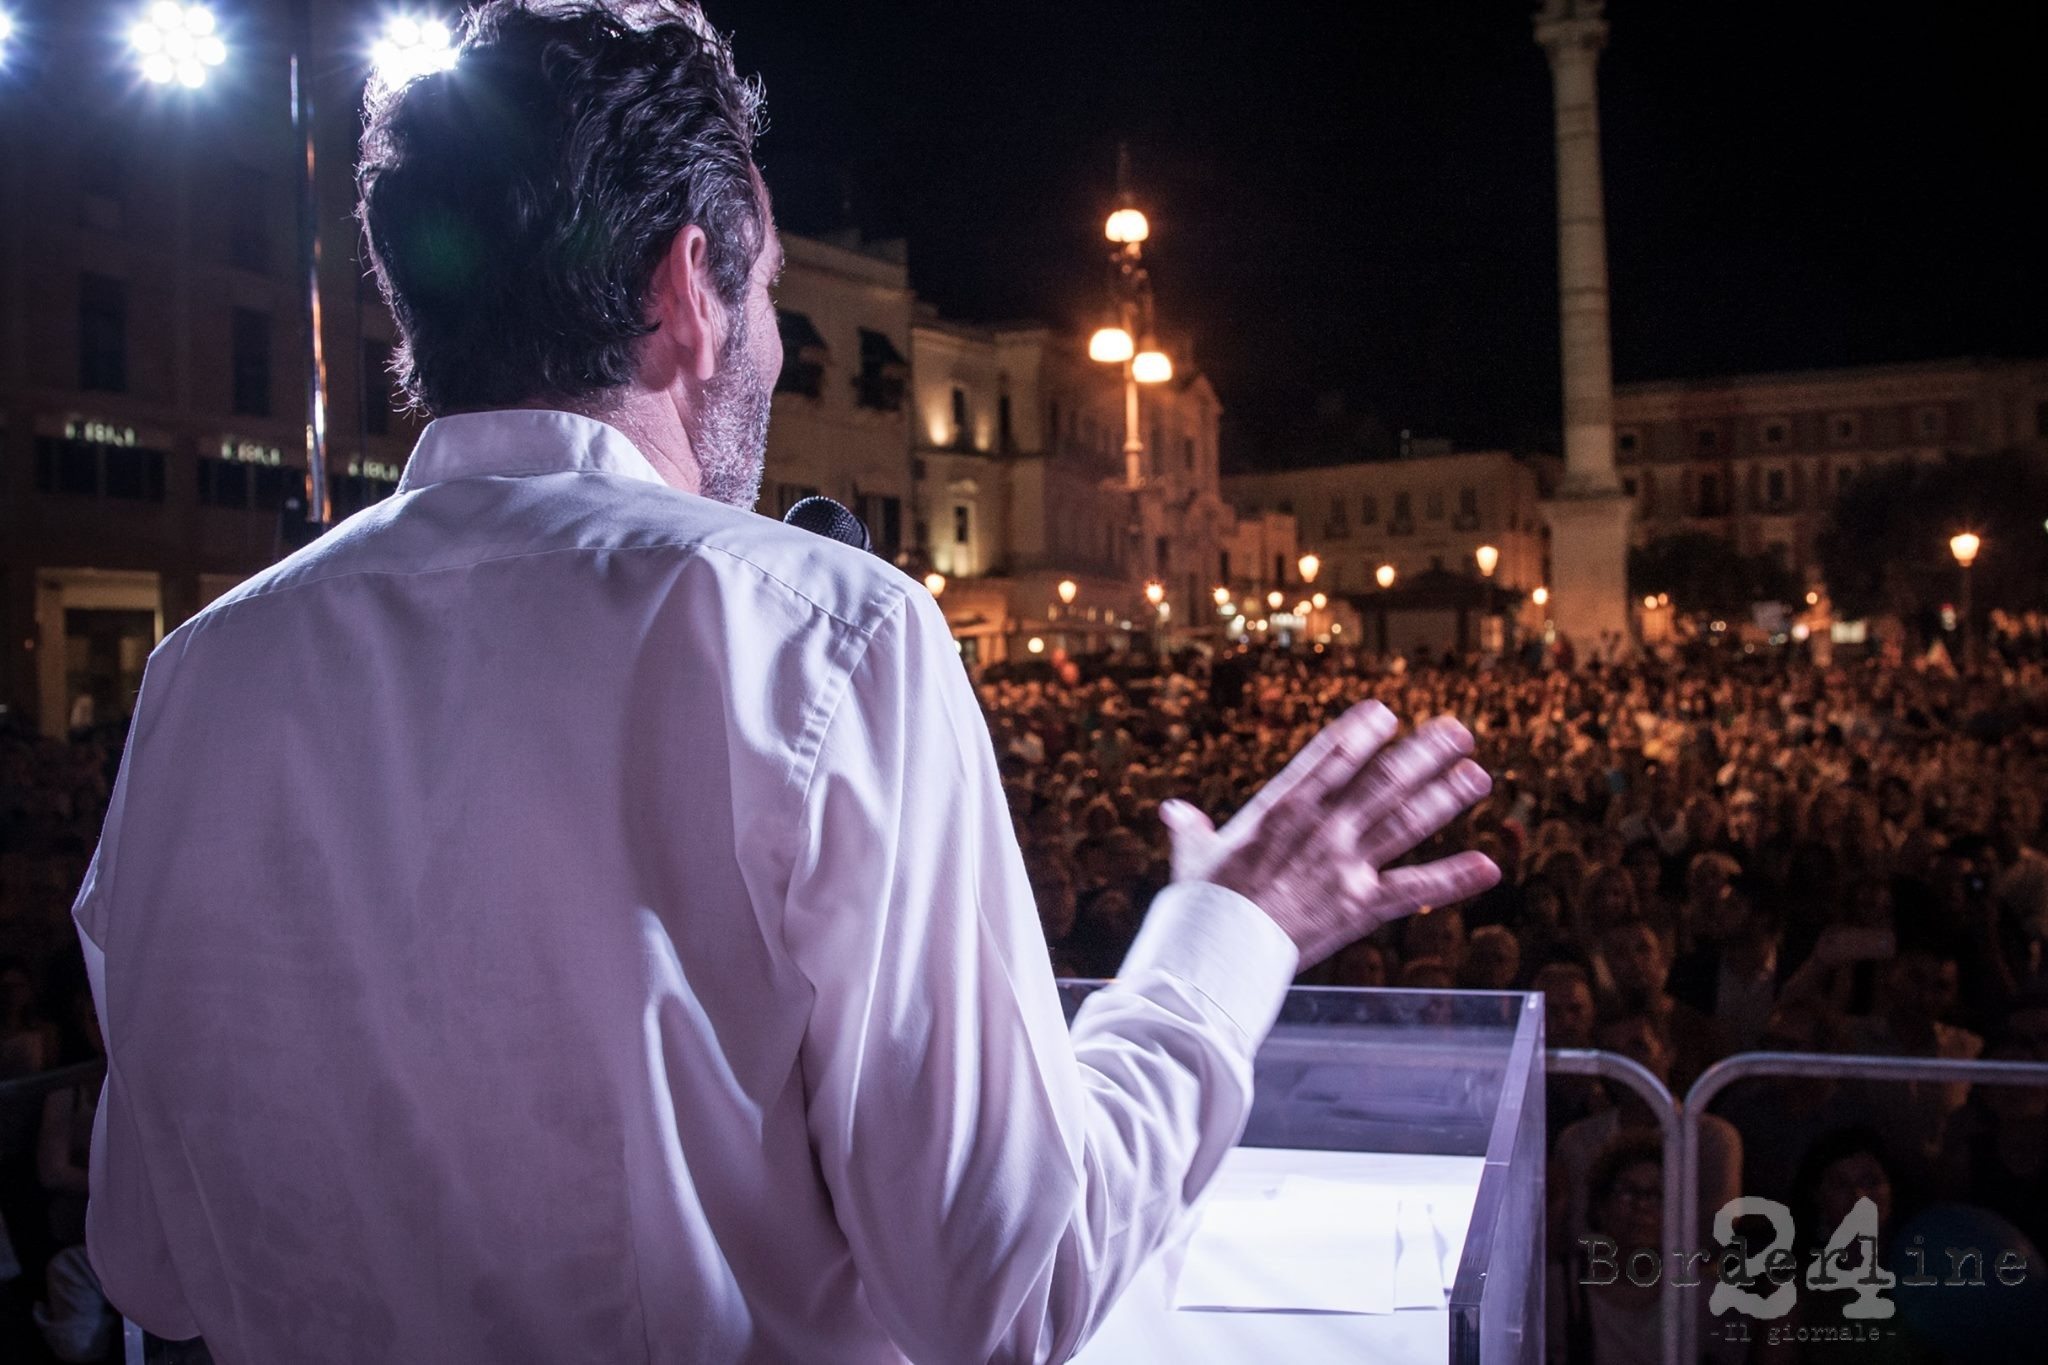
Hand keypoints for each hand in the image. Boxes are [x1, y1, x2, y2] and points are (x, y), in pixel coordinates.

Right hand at [1159, 700, 1499, 967]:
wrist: (1216, 950)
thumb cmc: (1201, 901)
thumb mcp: (1193, 855)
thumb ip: (1190, 829)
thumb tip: (1173, 811)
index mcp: (1283, 807)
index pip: (1331, 756)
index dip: (1362, 730)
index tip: (1386, 713)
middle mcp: (1323, 828)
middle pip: (1384, 779)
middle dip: (1424, 752)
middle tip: (1457, 729)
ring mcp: (1346, 865)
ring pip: (1407, 821)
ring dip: (1447, 796)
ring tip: (1478, 774)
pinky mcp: (1361, 906)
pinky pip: (1416, 889)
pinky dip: (1455, 878)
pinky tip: (1489, 865)